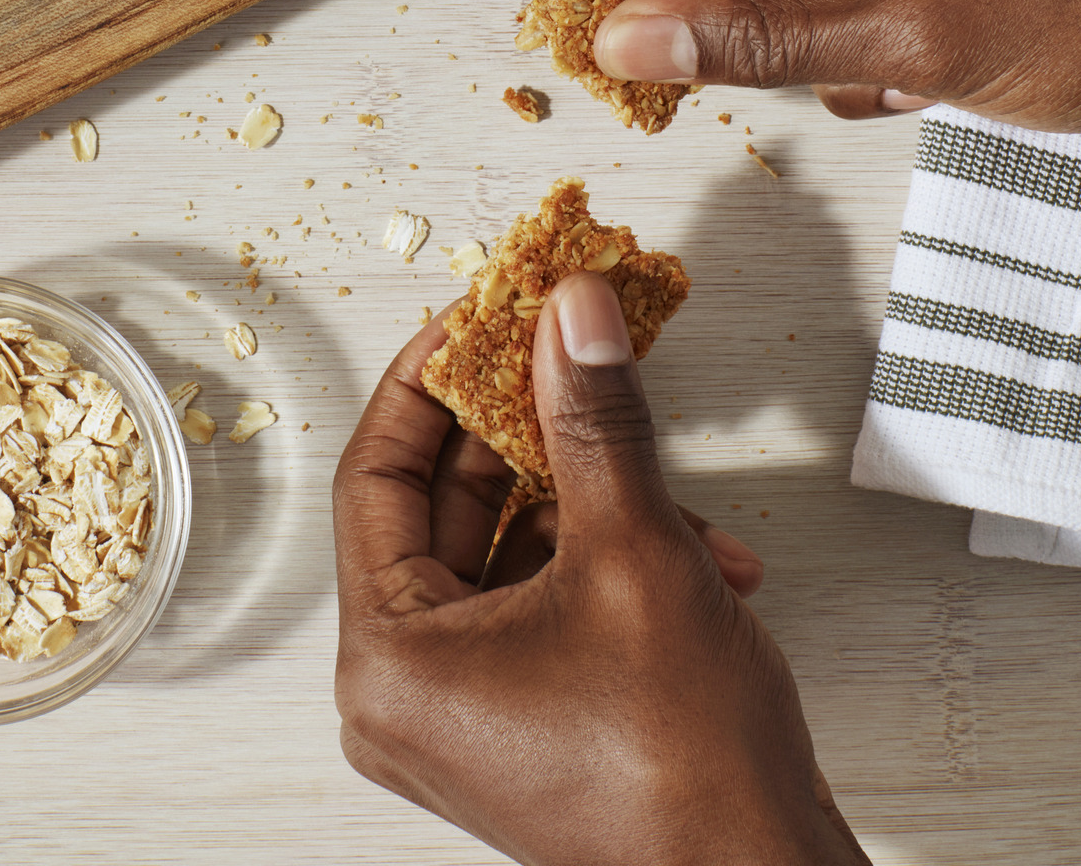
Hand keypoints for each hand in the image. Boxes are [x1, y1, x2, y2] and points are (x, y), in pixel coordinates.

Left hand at [334, 273, 868, 865]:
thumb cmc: (684, 769)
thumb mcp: (634, 551)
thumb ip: (594, 418)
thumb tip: (571, 316)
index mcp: (390, 659)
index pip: (375, 474)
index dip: (428, 379)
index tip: (478, 312)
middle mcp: (411, 692)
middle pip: (446, 507)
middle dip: (529, 428)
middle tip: (568, 350)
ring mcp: (471, 710)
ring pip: (511, 547)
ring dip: (595, 499)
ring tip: (669, 483)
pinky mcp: (529, 718)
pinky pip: (546, 597)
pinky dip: (615, 559)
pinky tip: (705, 554)